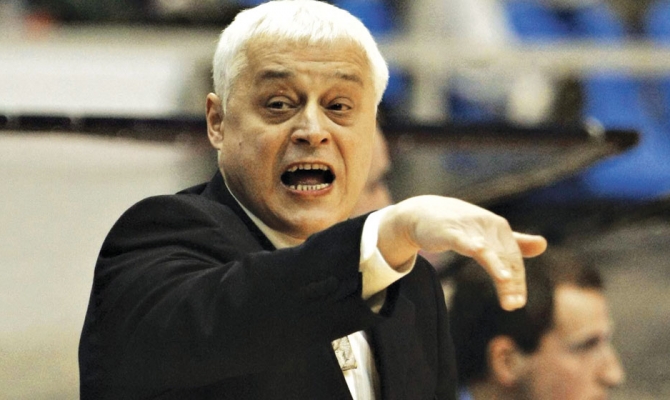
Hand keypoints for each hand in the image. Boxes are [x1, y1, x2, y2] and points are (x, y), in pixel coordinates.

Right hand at [377, 195, 546, 310]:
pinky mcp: (451, 231)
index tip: (518, 303)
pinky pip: (464, 240)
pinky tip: (481, 253)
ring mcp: (469, 228)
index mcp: (499, 228)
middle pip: (503, 258)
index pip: (513, 259)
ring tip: (507, 283)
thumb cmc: (458, 225)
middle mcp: (488, 226)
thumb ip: (515, 241)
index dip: (518, 281)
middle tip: (514, 305)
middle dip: (510, 282)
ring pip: (488, 252)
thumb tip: (543, 244)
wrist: (422, 212)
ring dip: (497, 267)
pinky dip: (475, 247)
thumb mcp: (488, 233)